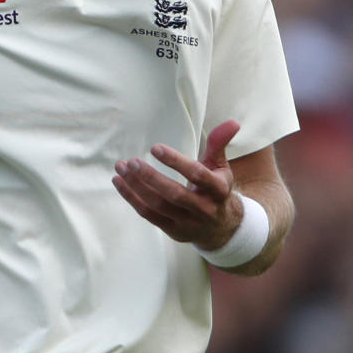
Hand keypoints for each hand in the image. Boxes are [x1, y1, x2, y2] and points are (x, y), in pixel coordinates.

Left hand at [112, 120, 244, 250]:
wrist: (222, 228)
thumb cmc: (216, 189)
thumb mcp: (220, 166)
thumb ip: (219, 143)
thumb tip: (232, 122)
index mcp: (218, 190)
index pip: (196, 175)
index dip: (176, 161)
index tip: (155, 147)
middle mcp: (204, 209)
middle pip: (174, 194)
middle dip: (151, 177)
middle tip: (132, 161)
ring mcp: (188, 223)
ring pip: (158, 205)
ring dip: (136, 187)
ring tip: (121, 168)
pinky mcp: (173, 231)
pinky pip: (148, 215)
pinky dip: (132, 198)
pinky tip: (120, 182)